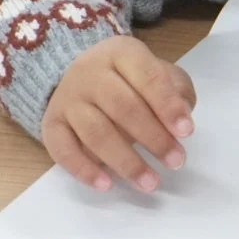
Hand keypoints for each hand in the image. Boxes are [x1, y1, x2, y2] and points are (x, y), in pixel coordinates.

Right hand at [42, 36, 196, 192]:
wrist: (82, 75)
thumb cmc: (132, 78)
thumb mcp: (159, 72)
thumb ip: (176, 91)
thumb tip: (180, 119)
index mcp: (122, 53)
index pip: (148, 78)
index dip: (168, 106)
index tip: (187, 132)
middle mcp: (90, 72)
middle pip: (123, 108)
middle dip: (153, 138)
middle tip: (176, 161)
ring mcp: (67, 98)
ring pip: (96, 132)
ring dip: (125, 161)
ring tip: (150, 182)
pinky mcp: (51, 124)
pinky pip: (63, 149)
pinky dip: (84, 170)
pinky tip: (106, 185)